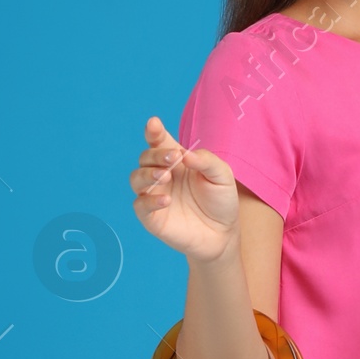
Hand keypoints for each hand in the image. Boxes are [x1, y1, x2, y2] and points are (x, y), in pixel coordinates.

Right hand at [129, 116, 240, 263]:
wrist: (223, 234)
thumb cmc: (221, 201)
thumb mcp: (222, 176)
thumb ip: (206, 160)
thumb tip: (185, 154)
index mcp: (175, 160)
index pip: (158, 141)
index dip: (153, 131)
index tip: (154, 124)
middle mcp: (161, 175)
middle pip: (145, 157)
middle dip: (156, 154)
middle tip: (173, 157)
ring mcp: (154, 196)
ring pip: (136, 178)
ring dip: (147, 174)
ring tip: (165, 175)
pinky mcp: (152, 218)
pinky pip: (140, 206)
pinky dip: (150, 201)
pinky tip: (166, 200)